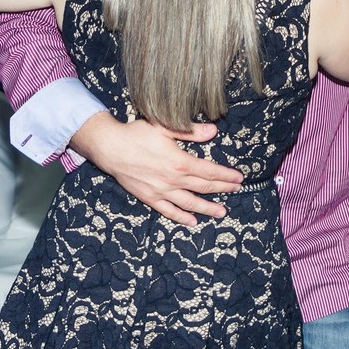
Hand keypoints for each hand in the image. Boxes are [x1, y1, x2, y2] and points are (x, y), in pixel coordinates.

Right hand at [71, 112, 242, 225]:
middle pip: (204, 187)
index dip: (226, 176)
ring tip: (222, 212)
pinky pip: (169, 211)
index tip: (238, 178)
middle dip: (222, 189)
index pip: (210, 171)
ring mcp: (161, 191)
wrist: (110, 148)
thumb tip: (213, 131)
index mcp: (179, 161)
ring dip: (207, 208)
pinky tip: (193, 221)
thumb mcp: (165, 126)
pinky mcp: (149, 197)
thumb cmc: (137, 134)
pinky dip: (182, 217)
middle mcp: (173, 180)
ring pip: (190, 203)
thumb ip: (191, 131)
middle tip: (236, 191)